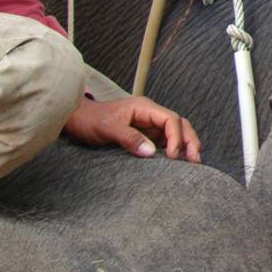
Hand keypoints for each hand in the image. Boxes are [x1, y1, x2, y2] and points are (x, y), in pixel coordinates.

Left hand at [64, 96, 201, 161]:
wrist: (76, 119)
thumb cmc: (90, 120)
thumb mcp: (108, 128)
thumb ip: (130, 138)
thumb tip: (152, 152)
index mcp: (145, 108)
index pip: (171, 120)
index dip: (177, 137)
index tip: (173, 156)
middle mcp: (150, 115)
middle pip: (179, 124)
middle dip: (190, 140)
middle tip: (195, 160)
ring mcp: (148, 125)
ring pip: (175, 133)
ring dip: (185, 145)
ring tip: (193, 162)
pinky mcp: (144, 135)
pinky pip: (164, 142)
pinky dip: (173, 151)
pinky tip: (177, 163)